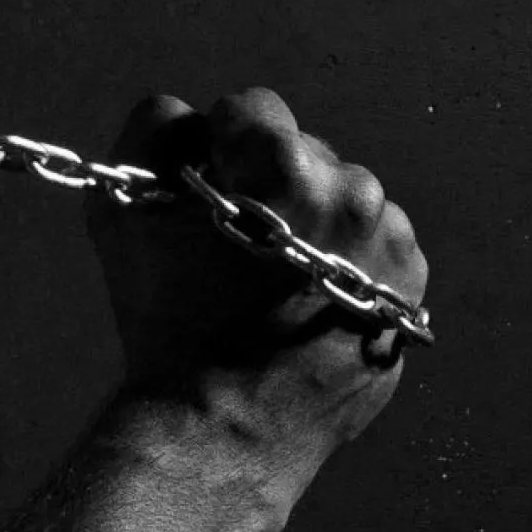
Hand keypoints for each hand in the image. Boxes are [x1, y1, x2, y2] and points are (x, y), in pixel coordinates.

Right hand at [88, 90, 426, 458]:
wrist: (229, 424)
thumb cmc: (167, 318)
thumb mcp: (121, 214)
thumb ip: (151, 136)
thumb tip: (191, 119)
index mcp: (278, 160)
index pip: (251, 108)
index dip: (217, 144)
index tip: (203, 188)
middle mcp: (346, 186)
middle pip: (302, 151)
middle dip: (270, 183)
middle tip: (235, 245)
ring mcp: (387, 236)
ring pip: (345, 196)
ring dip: (313, 219)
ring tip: (273, 278)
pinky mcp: (410, 281)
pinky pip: (378, 242)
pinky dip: (348, 259)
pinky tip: (307, 297)